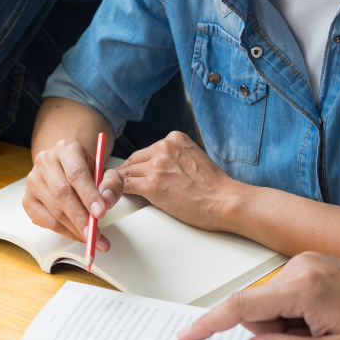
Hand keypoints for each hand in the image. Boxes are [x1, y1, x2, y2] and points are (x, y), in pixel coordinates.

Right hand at [24, 140, 123, 250]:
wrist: (66, 170)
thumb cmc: (86, 172)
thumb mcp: (106, 173)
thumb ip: (112, 185)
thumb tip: (106, 202)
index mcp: (66, 149)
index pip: (76, 173)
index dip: (89, 195)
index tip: (101, 213)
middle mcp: (46, 162)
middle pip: (62, 193)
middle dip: (81, 218)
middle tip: (95, 235)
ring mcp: (33, 181)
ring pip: (54, 210)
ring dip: (74, 229)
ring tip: (92, 239)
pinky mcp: (28, 200)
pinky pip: (46, 221)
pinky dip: (64, 232)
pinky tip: (77, 235)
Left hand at [116, 131, 240, 231]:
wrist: (225, 201)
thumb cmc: (214, 187)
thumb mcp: (193, 158)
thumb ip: (175, 158)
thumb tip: (158, 168)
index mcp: (175, 139)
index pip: (147, 150)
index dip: (137, 164)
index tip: (131, 171)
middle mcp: (164, 147)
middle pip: (134, 160)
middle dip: (126, 173)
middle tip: (117, 183)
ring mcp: (157, 165)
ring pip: (127, 173)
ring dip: (120, 184)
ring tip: (114, 192)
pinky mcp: (151, 185)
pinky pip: (125, 186)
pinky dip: (117, 191)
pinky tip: (114, 196)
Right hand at [178, 252, 339, 339]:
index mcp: (302, 287)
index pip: (241, 305)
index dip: (210, 323)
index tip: (188, 335)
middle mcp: (297, 267)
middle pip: (256, 307)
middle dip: (274, 331)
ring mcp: (304, 263)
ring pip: (269, 302)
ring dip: (287, 323)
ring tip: (324, 329)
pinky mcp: (309, 265)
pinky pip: (284, 294)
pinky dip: (295, 312)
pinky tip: (324, 318)